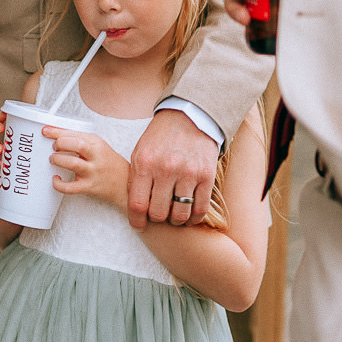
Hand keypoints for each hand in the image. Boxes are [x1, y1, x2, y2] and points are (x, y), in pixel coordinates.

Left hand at [46, 127, 129, 208]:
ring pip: (72, 163)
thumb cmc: (109, 164)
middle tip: (54, 147)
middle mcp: (96, 156)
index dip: (57, 132)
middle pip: (77, 145)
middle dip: (60, 143)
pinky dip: (59, 184)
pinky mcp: (88, 187)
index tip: (46, 131)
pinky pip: (70, 187)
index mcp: (97, 144)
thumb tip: (57, 137)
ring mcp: (92, 172)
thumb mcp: (99, 147)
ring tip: (53, 159)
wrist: (125, 184)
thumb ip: (81, 141)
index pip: (76, 134)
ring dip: (58, 160)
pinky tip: (56, 179)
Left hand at [126, 109, 217, 228]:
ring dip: (175, 220)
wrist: (189, 117)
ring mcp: (188, 173)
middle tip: (159, 215)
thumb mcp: (140, 152)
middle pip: (159, 213)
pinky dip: (193, 218)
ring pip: (180, 215)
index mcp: (145, 163)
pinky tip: (189, 216)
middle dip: (157, 218)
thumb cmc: (161, 137)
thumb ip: (136, 179)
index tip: (139, 225)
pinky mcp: (206, 176)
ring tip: (174, 216)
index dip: (137, 220)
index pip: (138, 204)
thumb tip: (135, 209)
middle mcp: (166, 169)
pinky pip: (200, 209)